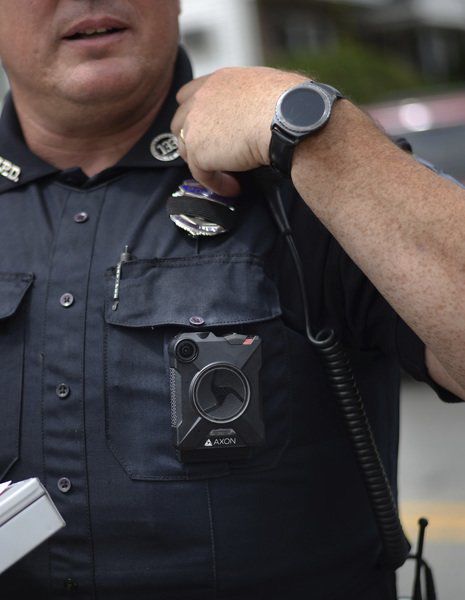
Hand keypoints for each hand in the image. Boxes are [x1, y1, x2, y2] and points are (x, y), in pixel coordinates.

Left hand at [171, 66, 304, 194]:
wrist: (287, 118)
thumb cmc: (290, 103)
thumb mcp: (264, 88)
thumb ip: (249, 99)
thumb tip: (261, 114)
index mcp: (218, 81)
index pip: (188, 95)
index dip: (194, 114)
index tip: (206, 130)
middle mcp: (201, 99)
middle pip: (179, 122)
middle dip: (192, 140)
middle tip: (212, 157)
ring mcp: (195, 125)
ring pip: (187, 150)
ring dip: (204, 164)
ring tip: (226, 176)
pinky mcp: (199, 151)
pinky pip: (201, 174)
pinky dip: (216, 183)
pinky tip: (233, 187)